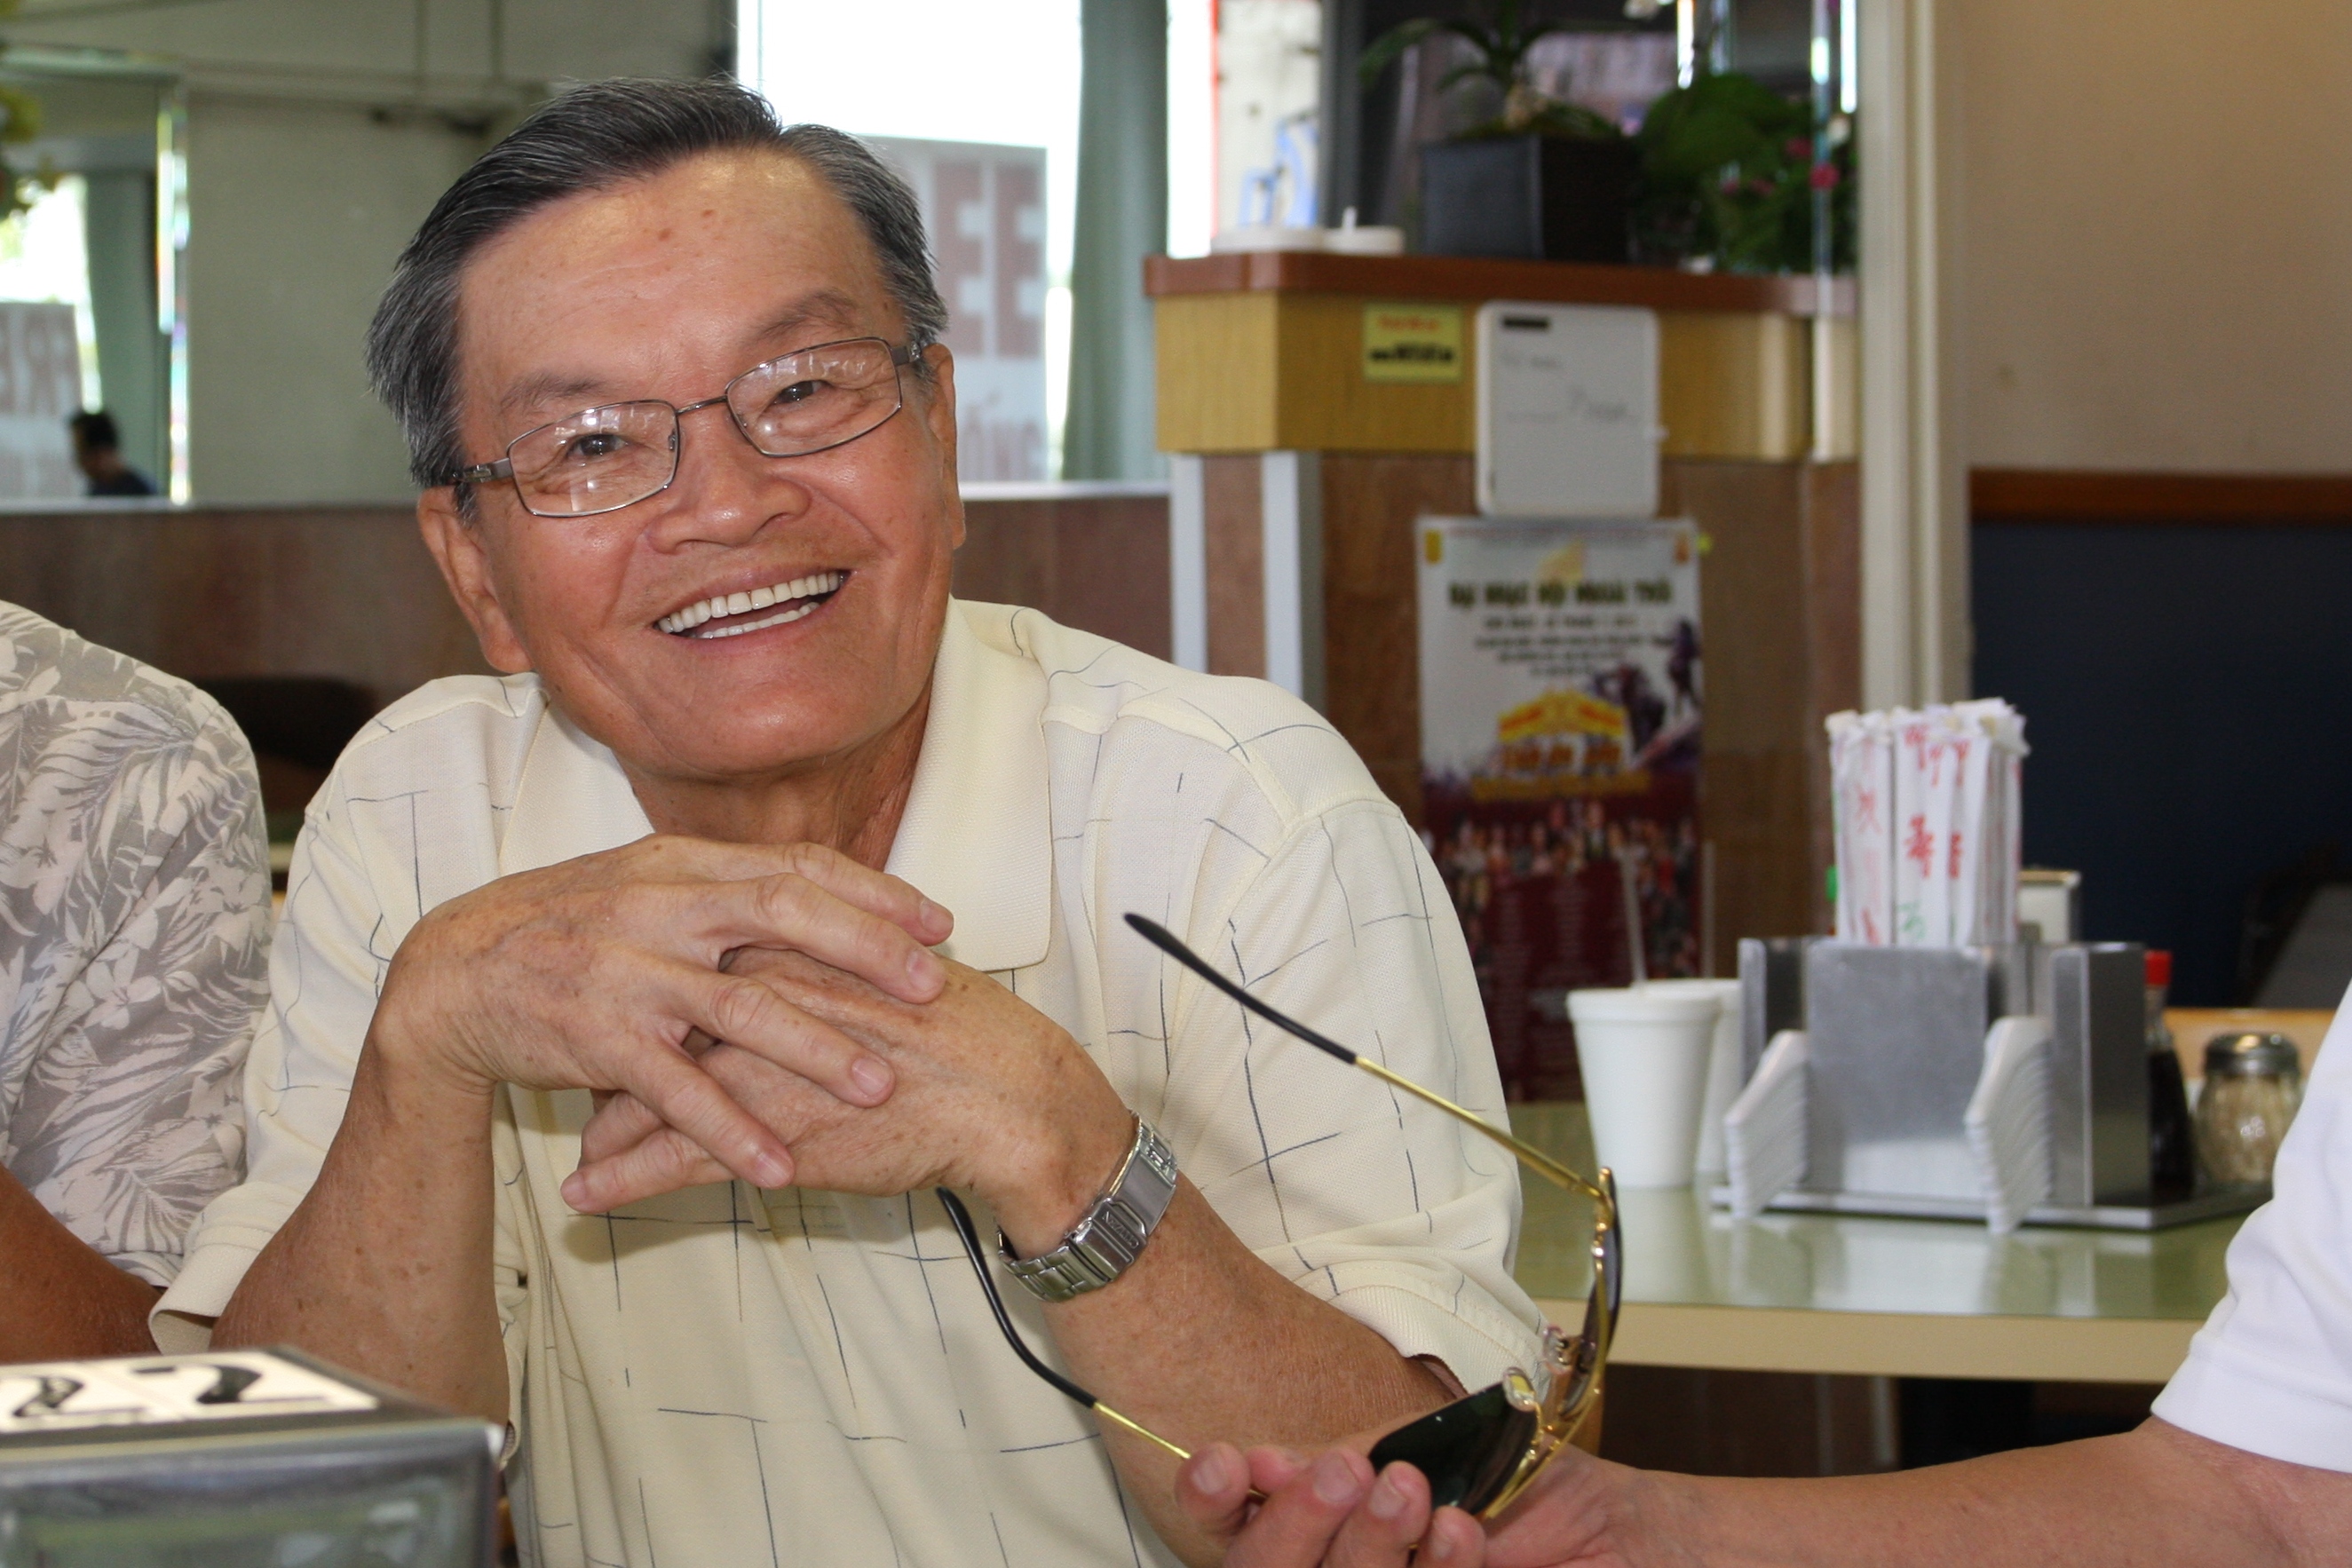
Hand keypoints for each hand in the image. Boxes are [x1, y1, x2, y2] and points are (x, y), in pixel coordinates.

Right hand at [370, 836, 953, 1191]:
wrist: (452, 973)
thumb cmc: (566, 930)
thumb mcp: (643, 886)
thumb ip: (723, 892)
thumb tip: (818, 895)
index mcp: (681, 865)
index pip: (796, 867)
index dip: (874, 895)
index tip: (940, 922)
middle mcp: (660, 907)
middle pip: (784, 914)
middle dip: (868, 952)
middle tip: (933, 990)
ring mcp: (628, 972)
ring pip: (740, 1009)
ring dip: (816, 1050)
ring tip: (878, 1088)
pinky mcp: (596, 1040)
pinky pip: (677, 1091)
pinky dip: (730, 1131)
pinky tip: (777, 1167)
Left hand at [566, 947, 1133, 1245]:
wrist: (1007, 1096)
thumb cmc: (963, 1036)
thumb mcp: (886, 973)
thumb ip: (829, 964)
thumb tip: (792, 968)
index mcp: (789, 949)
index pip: (688, 963)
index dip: (649, 992)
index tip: (625, 1010)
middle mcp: (758, 998)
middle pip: (650, 1022)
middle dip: (607, 1053)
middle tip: (579, 1077)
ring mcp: (757, 1066)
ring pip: (647, 1094)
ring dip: (602, 1125)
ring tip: (577, 1148)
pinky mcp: (767, 1134)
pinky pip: (670, 1160)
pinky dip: (619, 1181)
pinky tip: (583, 1197)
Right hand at [1176, 1442, 1630, 1567]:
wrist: (1645, 1539)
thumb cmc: (1544, 1495)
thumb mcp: (1443, 1453)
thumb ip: (1361, 1461)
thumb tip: (1270, 1462)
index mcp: (1326, 1530)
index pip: (1236, 1531)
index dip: (1214, 1504)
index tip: (1228, 1464)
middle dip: (1292, 1524)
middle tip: (1347, 1470)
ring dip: (1365, 1547)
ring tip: (1410, 1489)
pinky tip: (1461, 1533)